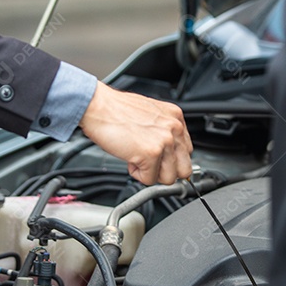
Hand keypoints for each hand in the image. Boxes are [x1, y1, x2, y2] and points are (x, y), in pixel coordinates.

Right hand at [78, 81, 192, 184]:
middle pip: (184, 169)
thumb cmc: (116, 110)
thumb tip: (168, 153)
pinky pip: (149, 180)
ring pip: (169, 178)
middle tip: (149, 164)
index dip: (170, 159)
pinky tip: (129, 157)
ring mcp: (164, 141)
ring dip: (150, 173)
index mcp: (175, 117)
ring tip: (136, 156)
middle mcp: (174, 128)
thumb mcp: (150, 114)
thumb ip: (163, 132)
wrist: (98, 106)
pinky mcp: (151, 154)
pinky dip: (136, 173)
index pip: (187, 152)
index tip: (160, 160)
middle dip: (165, 171)